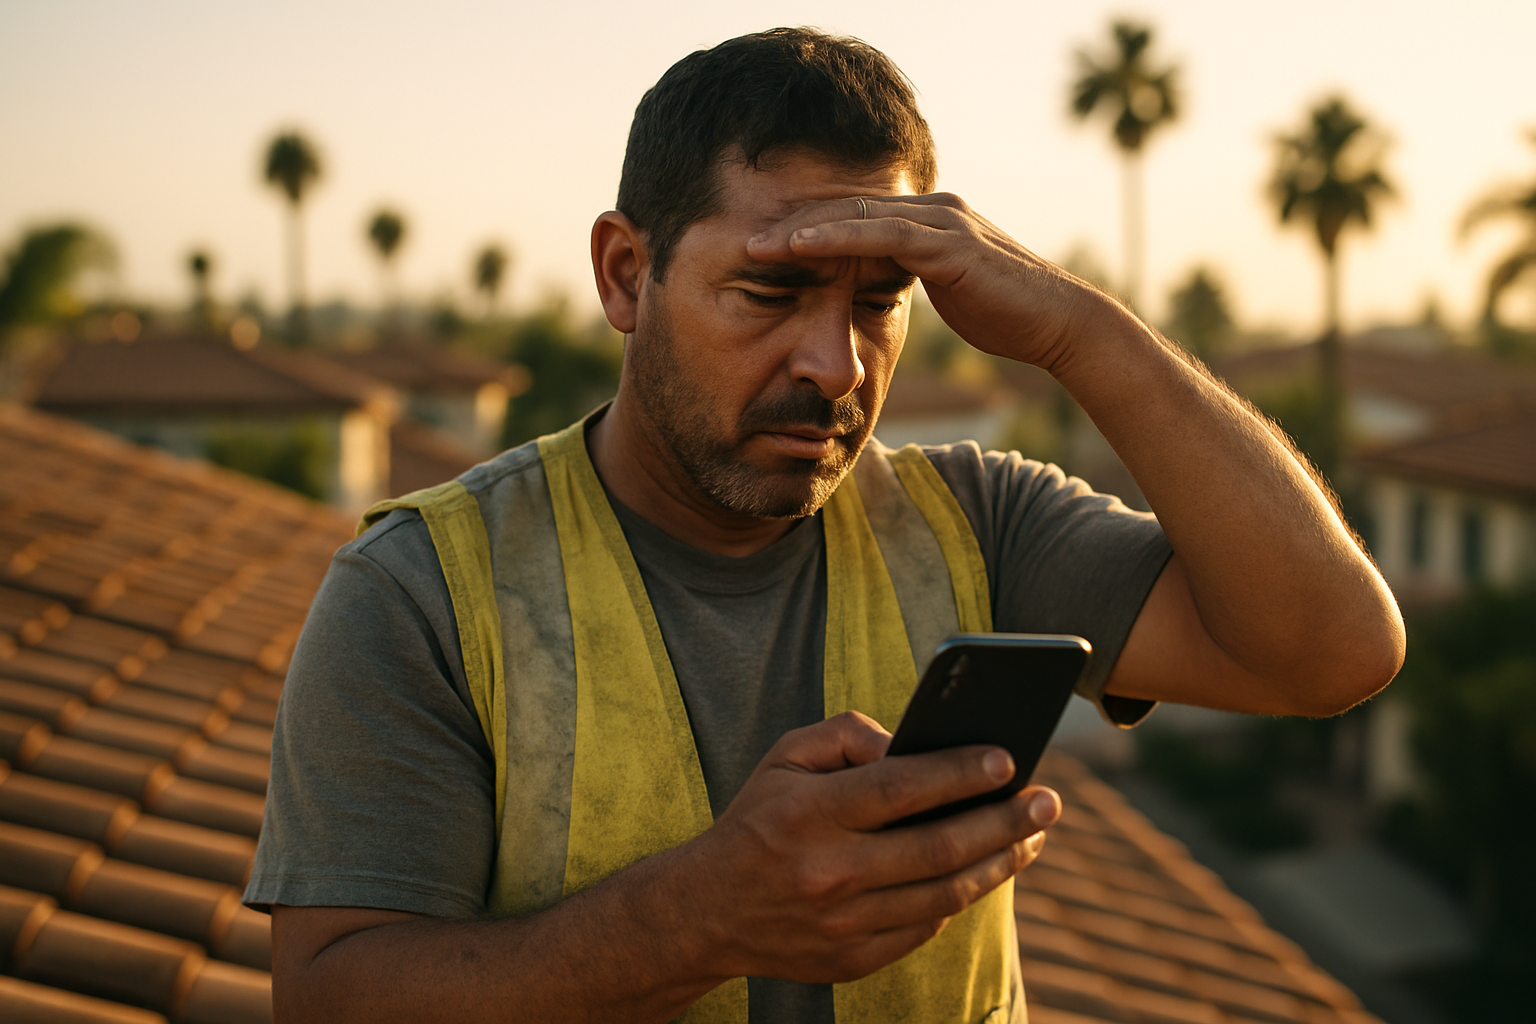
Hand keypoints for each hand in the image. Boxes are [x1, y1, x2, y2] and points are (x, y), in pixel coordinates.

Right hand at [679, 711, 1059, 984]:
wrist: (708, 911)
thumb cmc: (759, 820)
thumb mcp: (784, 758)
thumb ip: (845, 734)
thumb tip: (906, 742)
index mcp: (808, 814)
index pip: (898, 789)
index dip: (957, 773)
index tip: (1007, 759)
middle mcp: (828, 871)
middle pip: (936, 847)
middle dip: (1003, 821)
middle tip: (1048, 801)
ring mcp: (842, 923)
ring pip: (943, 893)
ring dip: (999, 863)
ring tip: (1033, 836)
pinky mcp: (851, 960)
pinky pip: (924, 926)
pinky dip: (961, 897)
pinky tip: (986, 869)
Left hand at [745, 193, 1125, 372]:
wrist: (1057, 325)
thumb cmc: (1002, 316)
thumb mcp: (940, 293)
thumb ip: (905, 280)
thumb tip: (866, 292)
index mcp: (925, 219)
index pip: (849, 214)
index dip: (801, 227)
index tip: (755, 244)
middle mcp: (931, 208)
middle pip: (843, 206)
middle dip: (788, 221)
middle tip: (736, 235)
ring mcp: (941, 221)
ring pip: (854, 214)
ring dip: (799, 228)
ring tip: (753, 243)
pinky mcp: (949, 244)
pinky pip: (880, 236)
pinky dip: (834, 240)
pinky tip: (797, 248)